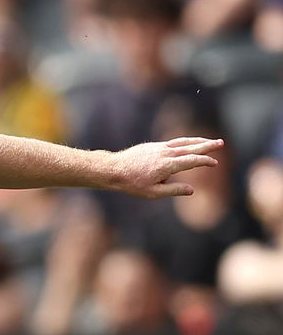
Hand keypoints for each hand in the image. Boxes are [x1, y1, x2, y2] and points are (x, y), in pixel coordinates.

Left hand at [108, 136, 222, 198]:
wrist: (113, 170)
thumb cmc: (131, 184)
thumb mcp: (153, 193)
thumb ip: (173, 190)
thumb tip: (192, 190)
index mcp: (167, 165)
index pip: (191, 161)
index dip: (204, 161)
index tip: (214, 163)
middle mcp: (165, 153)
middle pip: (190, 148)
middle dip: (207, 146)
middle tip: (221, 143)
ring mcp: (159, 147)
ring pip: (183, 142)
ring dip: (198, 141)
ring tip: (210, 141)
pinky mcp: (154, 146)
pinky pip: (174, 142)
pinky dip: (185, 142)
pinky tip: (190, 143)